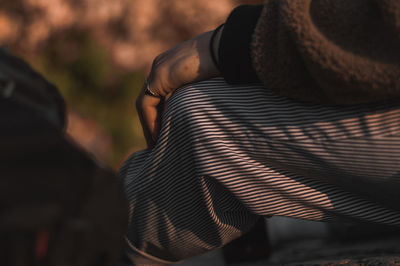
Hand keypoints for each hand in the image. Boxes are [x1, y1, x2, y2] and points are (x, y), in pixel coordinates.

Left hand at [136, 27, 222, 147]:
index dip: (160, 116)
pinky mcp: (158, 76)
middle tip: (156, 143)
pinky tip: (158, 136)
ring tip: (156, 145)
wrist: (225, 50)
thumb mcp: (209, 84)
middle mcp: (162, 67)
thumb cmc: (226, 65)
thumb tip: (206, 115)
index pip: (160, 95)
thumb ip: (200, 95)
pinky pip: (147, 104)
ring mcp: (158, 69)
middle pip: (150, 100)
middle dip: (152, 123)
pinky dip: (151, 121)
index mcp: (173, 67)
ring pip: (145, 104)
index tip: (165, 134)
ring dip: (149, 125)